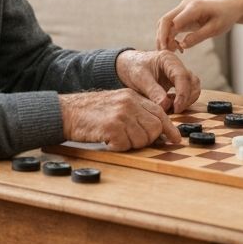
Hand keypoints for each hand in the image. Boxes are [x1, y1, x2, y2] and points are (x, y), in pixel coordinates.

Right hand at [59, 88, 182, 150]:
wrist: (67, 111)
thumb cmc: (91, 112)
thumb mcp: (117, 104)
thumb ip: (136, 112)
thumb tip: (158, 131)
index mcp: (133, 96)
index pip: (160, 112)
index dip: (169, 128)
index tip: (176, 139)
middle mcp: (130, 103)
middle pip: (155, 128)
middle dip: (147, 140)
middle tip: (130, 140)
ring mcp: (121, 114)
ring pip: (142, 139)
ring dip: (131, 145)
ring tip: (116, 138)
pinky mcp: (112, 126)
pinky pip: (125, 145)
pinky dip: (118, 147)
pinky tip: (108, 140)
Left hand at [116, 49, 200, 113]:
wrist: (129, 66)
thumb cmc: (133, 68)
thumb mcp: (140, 78)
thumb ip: (153, 91)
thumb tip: (165, 106)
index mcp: (168, 59)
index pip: (182, 76)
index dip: (182, 94)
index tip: (176, 108)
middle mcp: (177, 65)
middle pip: (192, 82)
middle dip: (186, 98)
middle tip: (175, 111)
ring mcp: (179, 74)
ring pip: (193, 88)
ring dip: (187, 101)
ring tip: (172, 109)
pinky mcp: (178, 83)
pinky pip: (187, 92)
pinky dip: (183, 101)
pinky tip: (171, 106)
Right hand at [157, 0, 240, 52]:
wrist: (229, 7)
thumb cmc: (224, 17)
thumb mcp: (214, 29)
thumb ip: (198, 37)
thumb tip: (182, 45)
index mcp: (193, 8)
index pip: (173, 21)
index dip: (166, 35)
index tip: (166, 50)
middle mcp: (184, 7)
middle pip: (164, 21)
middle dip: (161, 37)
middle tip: (163, 54)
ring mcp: (182, 10)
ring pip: (165, 24)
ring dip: (164, 38)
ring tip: (171, 52)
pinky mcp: (182, 16)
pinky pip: (171, 26)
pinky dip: (170, 37)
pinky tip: (177, 47)